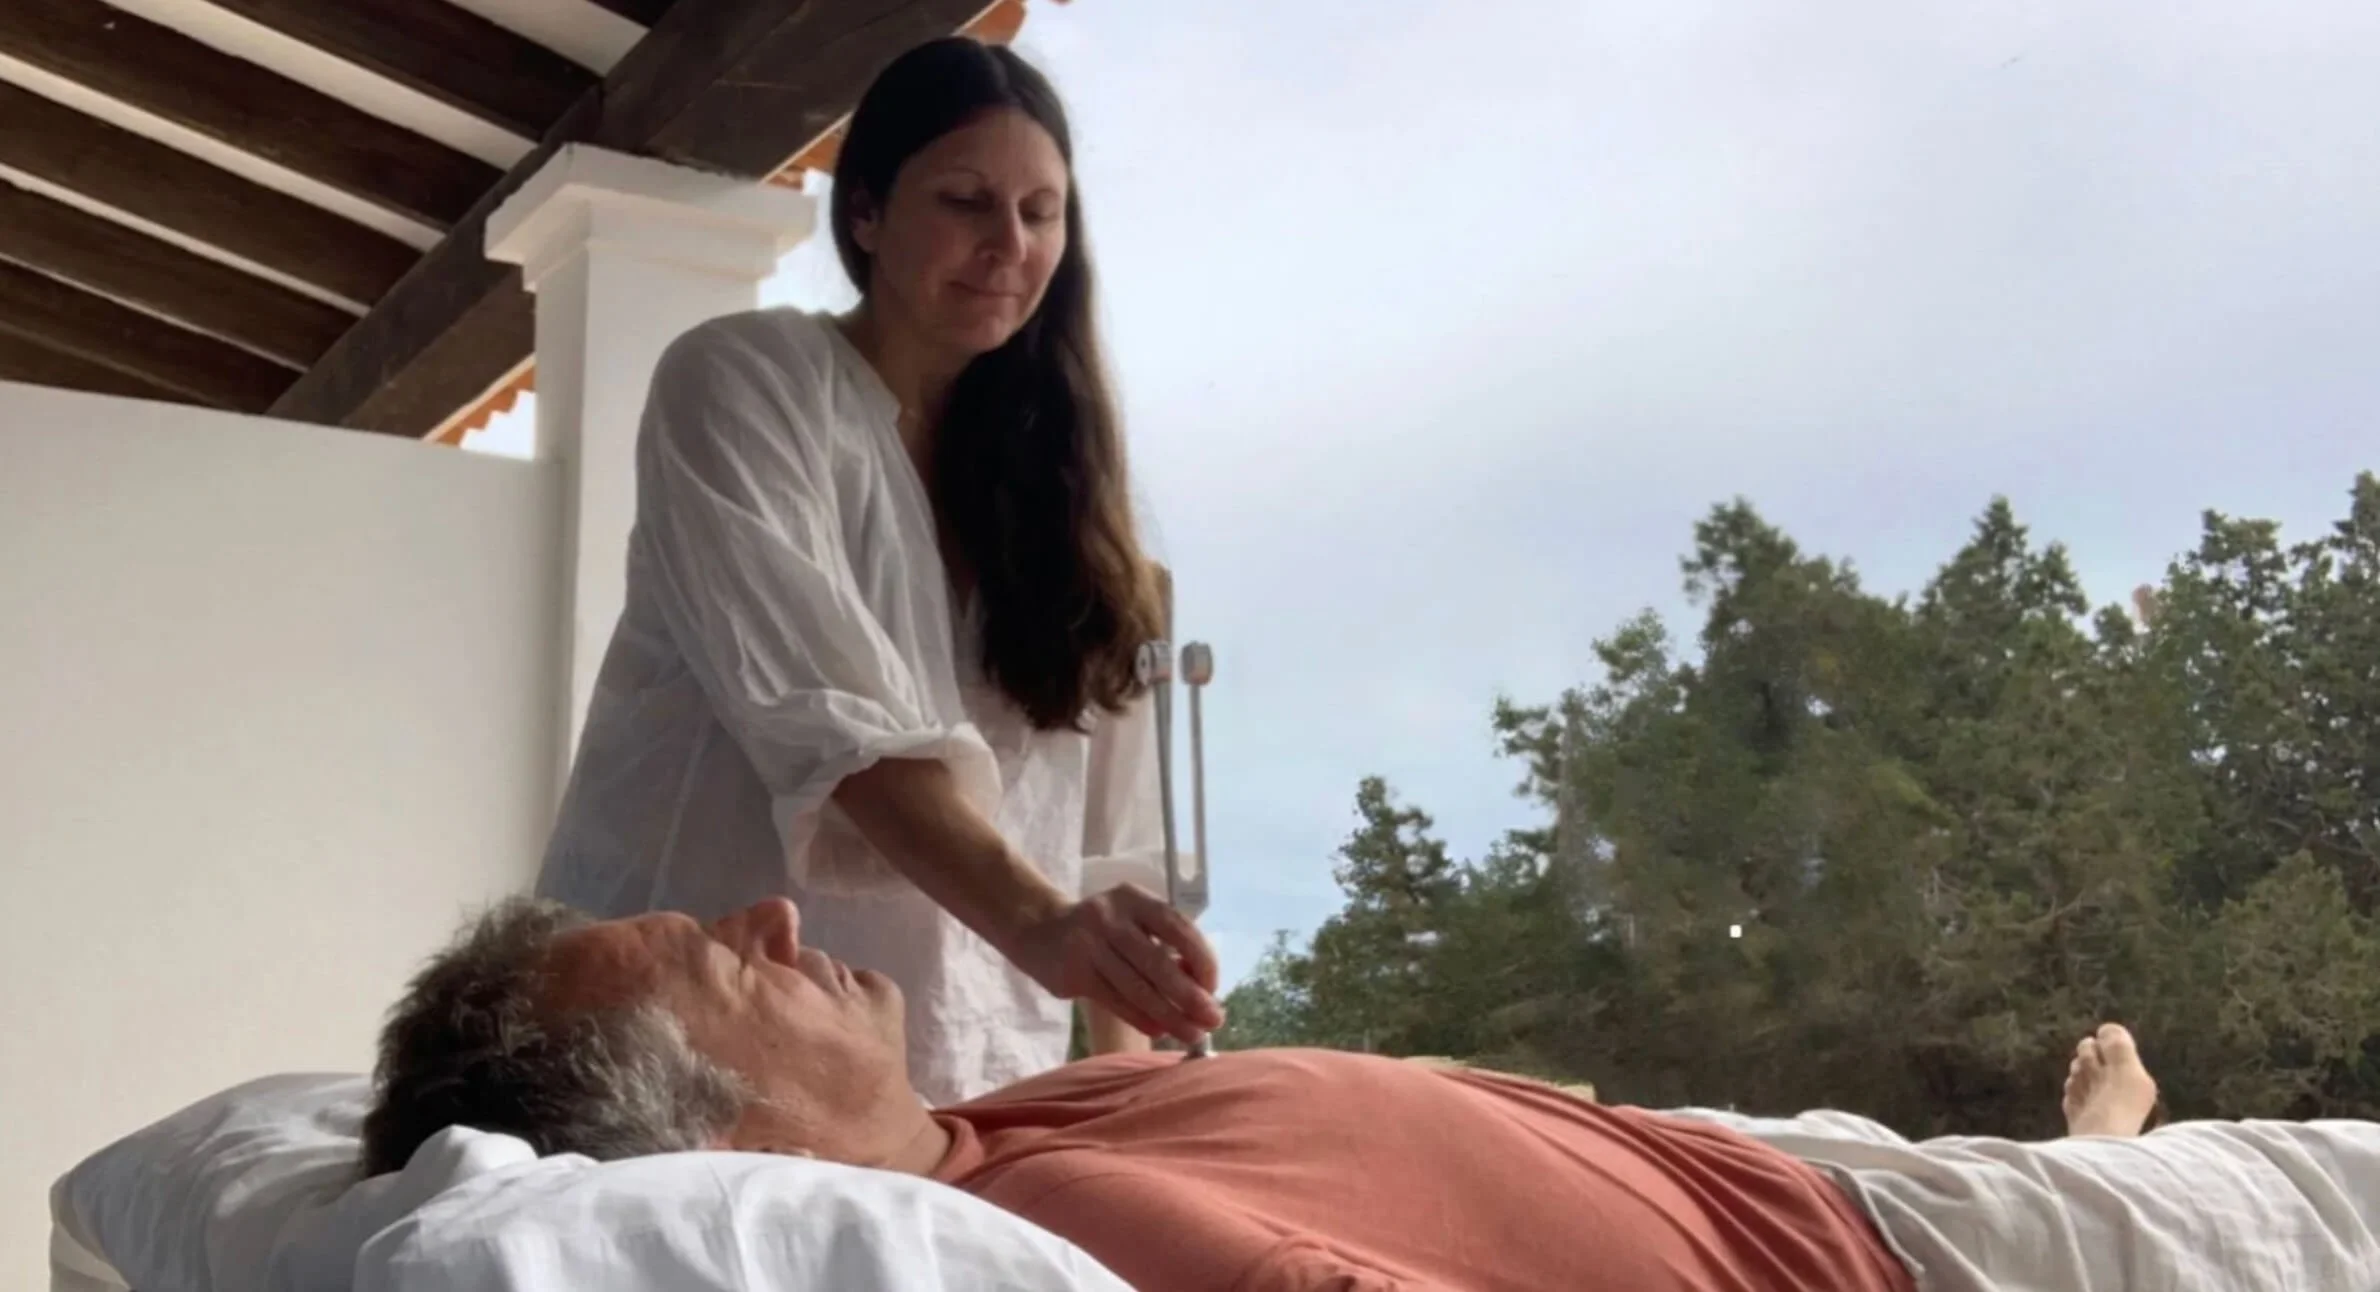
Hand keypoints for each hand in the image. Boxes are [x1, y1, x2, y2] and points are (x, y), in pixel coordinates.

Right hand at [1007, 884, 1223, 1044]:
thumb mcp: (1130, 920)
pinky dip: (1141, 1019)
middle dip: (1190, 996)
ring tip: (1192, 1034)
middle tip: (1214, 1020)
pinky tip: (1160, 1030)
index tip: (1213, 986)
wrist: (1038, 929)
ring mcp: (1088, 945)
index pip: (1177, 927)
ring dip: (1170, 1016)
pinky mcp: (1074, 973)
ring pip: (1137, 989)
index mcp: (1134, 899)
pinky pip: (1116, 1002)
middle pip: (1158, 963)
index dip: (1201, 959)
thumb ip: (1161, 944)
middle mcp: (1111, 918)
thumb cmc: (1101, 929)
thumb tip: (1201, 988)